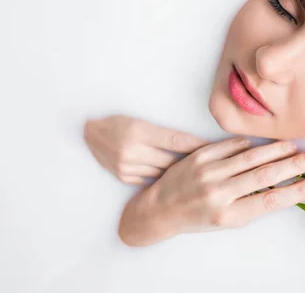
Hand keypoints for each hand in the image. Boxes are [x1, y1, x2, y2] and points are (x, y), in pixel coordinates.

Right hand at [83, 115, 206, 183]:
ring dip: (180, 175)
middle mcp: (133, 150)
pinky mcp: (124, 177)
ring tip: (200, 177)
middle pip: (173, 161)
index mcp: (140, 131)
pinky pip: (151, 181)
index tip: (217, 151)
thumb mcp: (141, 122)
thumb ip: (165, 135)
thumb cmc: (118, 122)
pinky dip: (163, 180)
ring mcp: (127, 166)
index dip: (199, 147)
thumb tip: (194, 146)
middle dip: (193, 165)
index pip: (176, 141)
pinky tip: (175, 183)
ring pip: (163, 173)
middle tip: (215, 168)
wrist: (87, 133)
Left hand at [118, 138, 304, 245]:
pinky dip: (250, 144)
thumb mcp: (227, 220)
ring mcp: (209, 171)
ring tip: (297, 146)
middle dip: (295, 164)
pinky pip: (231, 146)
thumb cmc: (198, 218)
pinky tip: (264, 144)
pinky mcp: (199, 156)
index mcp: (229, 214)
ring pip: (251, 156)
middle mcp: (220, 193)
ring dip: (277, 150)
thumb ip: (253, 202)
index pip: (272, 200)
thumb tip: (283, 183)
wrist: (160, 209)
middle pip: (266, 175)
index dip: (299, 190)